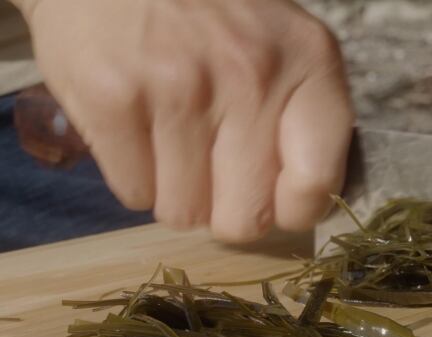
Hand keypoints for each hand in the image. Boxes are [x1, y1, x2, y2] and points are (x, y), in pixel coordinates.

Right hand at [14, 0, 353, 241]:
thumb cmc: (211, 11)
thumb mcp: (283, 44)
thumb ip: (302, 117)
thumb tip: (302, 204)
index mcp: (308, 61)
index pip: (317, 184)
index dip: (293, 209)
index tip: (275, 199)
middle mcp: (250, 74)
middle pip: (246, 219)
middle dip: (227, 210)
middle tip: (215, 173)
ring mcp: (178, 86)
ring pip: (184, 214)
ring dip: (177, 192)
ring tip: (173, 137)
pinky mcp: (112, 98)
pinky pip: (134, 193)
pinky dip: (134, 174)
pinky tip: (140, 127)